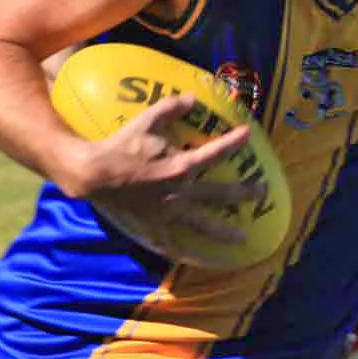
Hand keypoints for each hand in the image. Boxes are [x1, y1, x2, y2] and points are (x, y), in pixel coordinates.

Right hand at [59, 93, 260, 251]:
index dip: (233, 142)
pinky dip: (186, 253)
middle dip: (245, 193)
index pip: (216, 152)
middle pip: (221, 193)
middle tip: (262, 193)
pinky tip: (199, 261)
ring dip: (225, 231)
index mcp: (183, 166)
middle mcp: (182, 191)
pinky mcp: (155, 225)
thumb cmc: (121, 146)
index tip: (248, 135)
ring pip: (204, 224)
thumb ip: (171, 107)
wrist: (95, 175)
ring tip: (243, 238)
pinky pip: (173, 243)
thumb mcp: (146, 120)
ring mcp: (170, 211)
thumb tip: (192, 97)